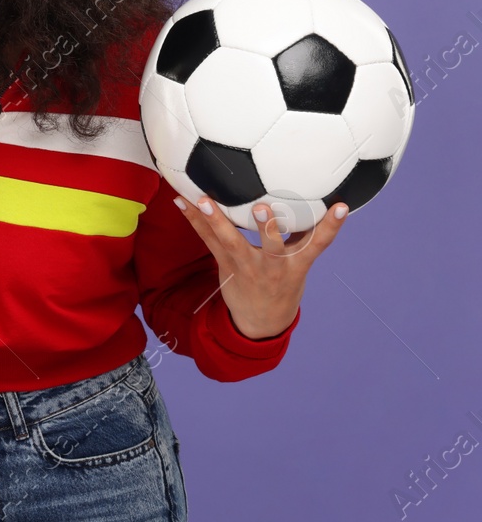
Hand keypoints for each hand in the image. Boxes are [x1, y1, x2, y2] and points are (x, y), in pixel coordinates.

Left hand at [174, 194, 349, 339]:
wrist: (263, 321)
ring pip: (230, 242)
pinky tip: (180, 202)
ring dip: (215, 220)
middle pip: (270, 245)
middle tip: (261, 205)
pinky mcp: (224, 265)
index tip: (340, 207)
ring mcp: (246, 266)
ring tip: (202, 200)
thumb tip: (324, 201)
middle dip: (266, 226)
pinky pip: (208, 241)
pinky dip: (194, 221)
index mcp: (296, 264)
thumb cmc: (284, 283)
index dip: (331, 226)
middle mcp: (272, 266)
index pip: (318, 243)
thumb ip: (306, 235)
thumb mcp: (301, 264)